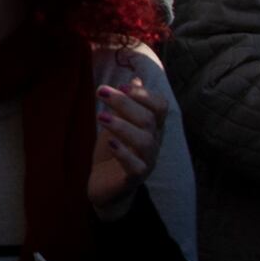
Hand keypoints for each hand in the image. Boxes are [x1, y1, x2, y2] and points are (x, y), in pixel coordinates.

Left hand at [87, 73, 165, 215]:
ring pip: (144, 142)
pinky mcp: (132, 179)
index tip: (122, 85)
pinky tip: (110, 143)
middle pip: (148, 120)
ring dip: (122, 126)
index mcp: (150, 127)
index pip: (160, 107)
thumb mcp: (118, 121)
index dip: (144, 94)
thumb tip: (137, 77)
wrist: (104, 183)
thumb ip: (128, 102)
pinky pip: (136, 167)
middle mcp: (152, 143)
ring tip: (100, 116)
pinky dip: (124, 154)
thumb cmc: (113, 149)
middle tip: (99, 91)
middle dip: (125, 103)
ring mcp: (145, 162)